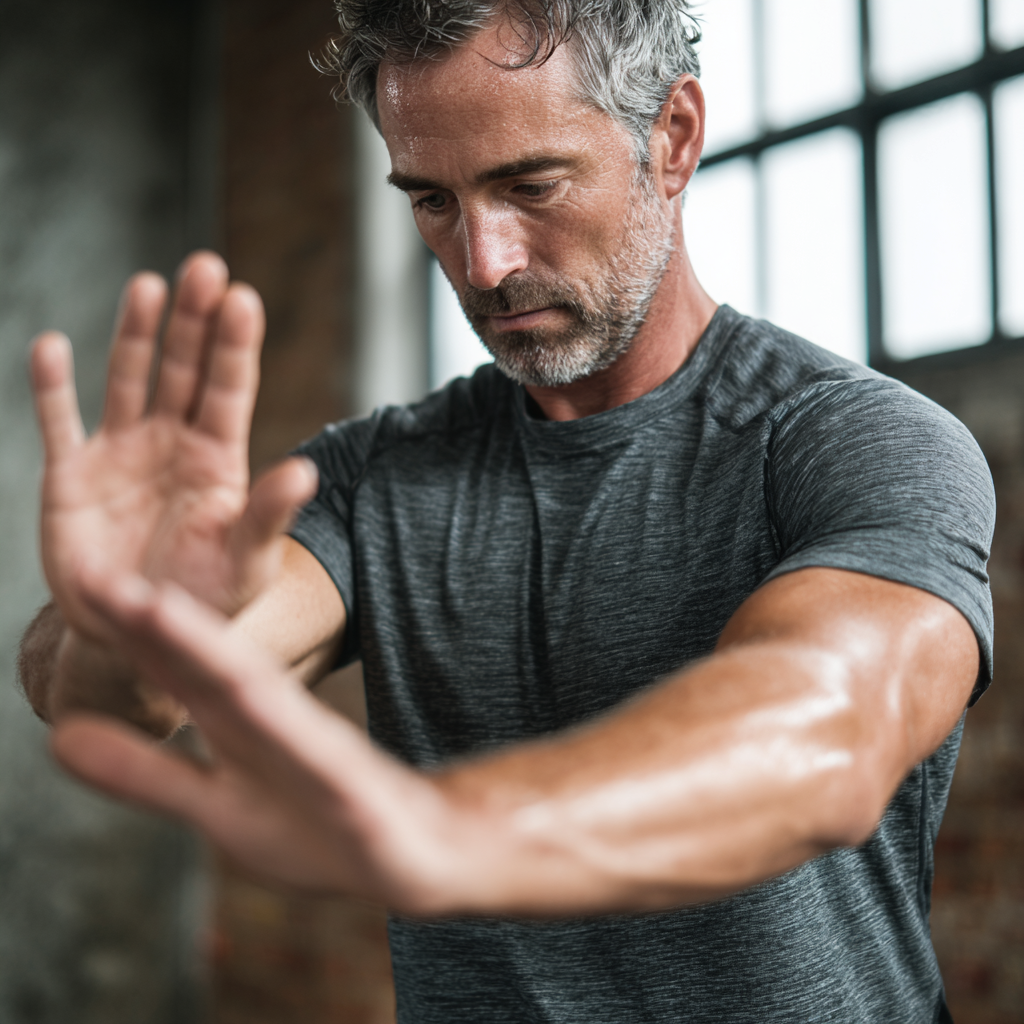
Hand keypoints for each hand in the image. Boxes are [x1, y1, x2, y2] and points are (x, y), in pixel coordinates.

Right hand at [30, 252, 317, 645]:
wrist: (141, 629)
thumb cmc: (205, 596)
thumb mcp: (245, 561)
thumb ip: (268, 515)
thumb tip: (306, 472)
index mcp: (219, 457)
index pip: (229, 389)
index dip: (234, 345)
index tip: (243, 298)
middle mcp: (172, 442)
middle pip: (184, 368)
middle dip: (193, 320)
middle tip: (204, 267)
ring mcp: (121, 452)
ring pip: (128, 379)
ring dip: (135, 333)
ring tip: (148, 285)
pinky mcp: (72, 475)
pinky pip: (58, 422)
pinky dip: (52, 387)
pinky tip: (51, 346)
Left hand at [50, 572, 465, 911]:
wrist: (417, 847)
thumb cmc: (316, 824)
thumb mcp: (218, 806)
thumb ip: (146, 773)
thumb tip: (58, 739)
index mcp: (239, 723)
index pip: (180, 670)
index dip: (128, 633)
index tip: (82, 587)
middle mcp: (275, 723)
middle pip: (210, 664)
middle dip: (155, 623)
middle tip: (98, 578)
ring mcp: (316, 752)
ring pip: (257, 695)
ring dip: (209, 652)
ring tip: (160, 612)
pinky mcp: (354, 788)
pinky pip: (318, 757)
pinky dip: (285, 730)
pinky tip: (253, 703)